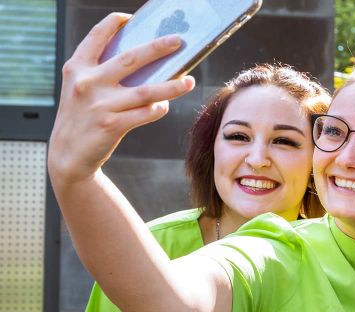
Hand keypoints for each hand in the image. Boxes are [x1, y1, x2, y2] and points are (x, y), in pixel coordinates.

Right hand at [48, 13, 194, 184]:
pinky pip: (146, 113)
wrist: (68, 154)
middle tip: (178, 41)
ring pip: (146, 90)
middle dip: (158, 47)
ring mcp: (100, 105)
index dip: (114, 23)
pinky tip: (164, 106)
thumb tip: (144, 57)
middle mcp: (87, 83)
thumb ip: (102, 71)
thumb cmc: (82, 115)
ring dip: (173, 86)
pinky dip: (159, 108)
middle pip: (131, 58)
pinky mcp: (112, 125)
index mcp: (77, 68)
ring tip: (190, 81)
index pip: (96, 36)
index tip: (131, 18)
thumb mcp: (80, 88)